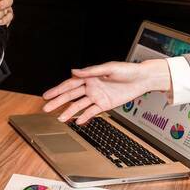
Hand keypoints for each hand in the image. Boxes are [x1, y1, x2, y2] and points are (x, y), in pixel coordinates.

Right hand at [42, 59, 170, 123]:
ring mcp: (97, 96)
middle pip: (71, 95)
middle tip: (46, 108)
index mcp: (89, 76)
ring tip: (60, 118)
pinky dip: (84, 116)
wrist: (142, 79)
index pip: (70, 84)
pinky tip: (77, 121)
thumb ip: (91, 71)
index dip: (57, 90)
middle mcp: (91, 86)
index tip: (47, 95)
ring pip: (79, 105)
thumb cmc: (127, 70)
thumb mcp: (108, 68)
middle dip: (58, 102)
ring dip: (69, 111)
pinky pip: (92, 111)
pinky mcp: (104, 104)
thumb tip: (74, 71)